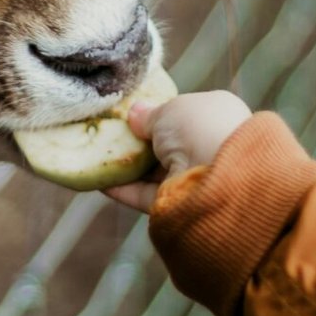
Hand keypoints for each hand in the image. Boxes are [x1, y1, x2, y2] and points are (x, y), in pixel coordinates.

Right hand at [106, 90, 252, 212]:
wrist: (220, 177)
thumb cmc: (199, 128)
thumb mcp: (169, 109)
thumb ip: (150, 114)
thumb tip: (135, 113)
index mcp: (217, 117)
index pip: (185, 115)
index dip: (159, 114)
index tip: (131, 115)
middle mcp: (209, 147)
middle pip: (167, 145)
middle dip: (139, 142)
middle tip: (107, 133)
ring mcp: (194, 178)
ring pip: (154, 171)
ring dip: (126, 165)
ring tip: (94, 155)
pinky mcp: (179, 205)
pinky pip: (145, 194)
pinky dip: (123, 188)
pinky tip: (98, 179)